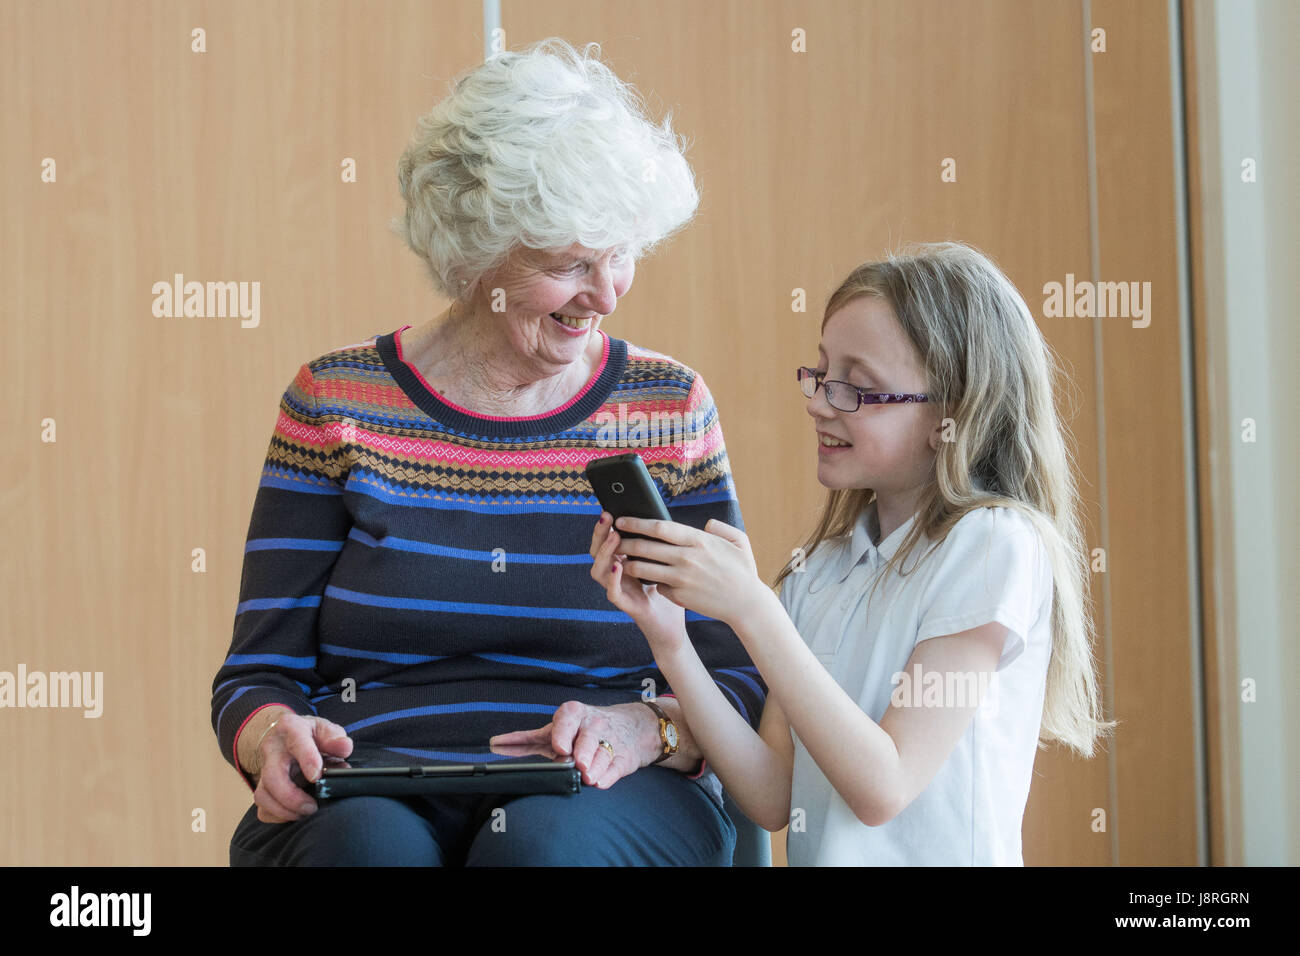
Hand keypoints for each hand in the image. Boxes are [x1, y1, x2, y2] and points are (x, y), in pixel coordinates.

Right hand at [248, 712, 352, 823]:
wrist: (286, 738)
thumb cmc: (311, 736)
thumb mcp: (326, 729)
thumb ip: (336, 738)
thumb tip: (344, 748)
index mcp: (291, 728)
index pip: (297, 742)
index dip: (307, 760)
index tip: (317, 777)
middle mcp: (273, 749)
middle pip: (272, 775)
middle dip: (291, 797)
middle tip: (312, 807)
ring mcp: (263, 769)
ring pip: (263, 795)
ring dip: (284, 810)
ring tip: (306, 813)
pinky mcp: (262, 787)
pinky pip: (262, 808)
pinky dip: (278, 816)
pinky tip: (295, 815)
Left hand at [489, 701, 659, 789]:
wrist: (630, 728)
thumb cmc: (583, 730)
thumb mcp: (555, 729)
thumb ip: (527, 739)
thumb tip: (495, 744)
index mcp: (573, 714)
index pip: (566, 721)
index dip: (563, 735)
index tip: (560, 749)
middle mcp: (593, 724)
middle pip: (587, 739)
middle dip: (582, 753)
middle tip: (578, 764)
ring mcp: (611, 740)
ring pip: (602, 755)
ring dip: (593, 769)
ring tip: (587, 776)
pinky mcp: (625, 757)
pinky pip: (616, 768)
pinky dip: (607, 777)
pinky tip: (599, 782)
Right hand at [589, 511, 686, 653]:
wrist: (673, 627)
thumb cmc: (670, 594)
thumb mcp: (666, 563)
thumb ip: (659, 545)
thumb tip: (661, 518)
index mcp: (624, 563)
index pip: (607, 541)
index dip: (606, 526)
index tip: (610, 508)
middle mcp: (616, 576)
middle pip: (597, 552)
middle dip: (599, 533)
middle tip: (606, 516)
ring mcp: (619, 590)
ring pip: (598, 570)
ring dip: (604, 552)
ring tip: (614, 538)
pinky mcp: (626, 606)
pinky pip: (612, 592)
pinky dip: (612, 579)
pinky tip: (618, 565)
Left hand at [606, 515, 762, 625]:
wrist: (747, 604)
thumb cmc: (743, 571)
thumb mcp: (738, 542)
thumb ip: (720, 528)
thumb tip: (705, 524)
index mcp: (699, 540)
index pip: (659, 527)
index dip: (637, 523)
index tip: (623, 520)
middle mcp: (687, 558)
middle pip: (645, 547)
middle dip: (625, 542)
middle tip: (614, 539)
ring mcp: (681, 579)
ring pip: (643, 568)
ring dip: (629, 563)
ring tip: (622, 559)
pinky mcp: (679, 596)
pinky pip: (657, 586)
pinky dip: (650, 581)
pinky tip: (645, 578)